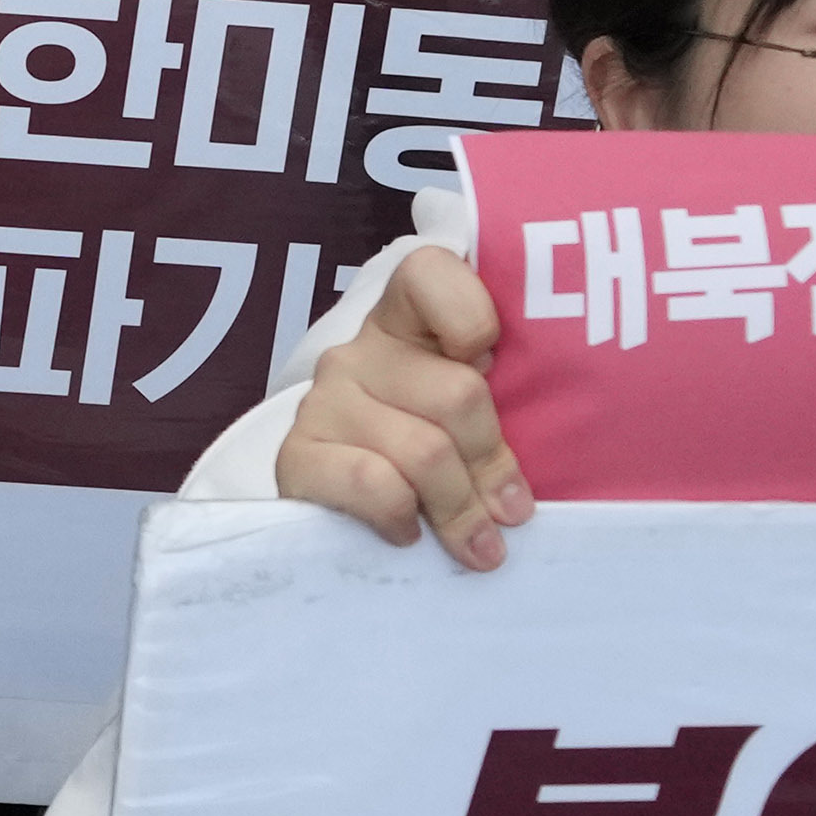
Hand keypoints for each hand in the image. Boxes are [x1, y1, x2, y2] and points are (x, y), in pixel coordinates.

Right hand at [274, 240, 520, 565]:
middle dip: (492, 464)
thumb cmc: (429, 454)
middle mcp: (359, 351)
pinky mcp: (297, 456)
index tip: (491, 365)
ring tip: (478, 544)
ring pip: (424, 452)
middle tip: (511, 512)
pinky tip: (409, 533)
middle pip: (458, 394)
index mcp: (406, 319)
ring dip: (460, 510)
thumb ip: (498, 408)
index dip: (472, 314)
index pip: (430, 272)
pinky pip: (373, 484)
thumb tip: (518, 496)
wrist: (339, 509)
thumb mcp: (469, 419)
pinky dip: (403, 517)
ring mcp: (323, 400)